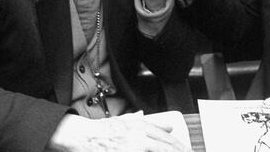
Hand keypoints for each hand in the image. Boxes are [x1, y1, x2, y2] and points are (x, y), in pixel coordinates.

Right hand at [47, 113, 190, 151]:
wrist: (83, 136)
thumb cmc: (103, 130)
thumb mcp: (128, 121)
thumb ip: (150, 122)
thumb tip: (169, 125)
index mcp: (141, 127)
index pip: (167, 139)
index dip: (179, 147)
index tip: (187, 150)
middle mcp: (139, 137)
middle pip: (166, 148)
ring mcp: (133, 148)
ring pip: (158, 151)